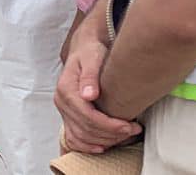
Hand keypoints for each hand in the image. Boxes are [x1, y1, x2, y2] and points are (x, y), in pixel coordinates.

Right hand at [55, 38, 141, 152]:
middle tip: (133, 130)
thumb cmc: (90, 52)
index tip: (128, 126)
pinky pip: (73, 138)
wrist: (85, 48)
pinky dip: (87, 146)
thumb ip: (90, 76)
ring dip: (103, 141)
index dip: (109, 125)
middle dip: (111, 134)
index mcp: (66, 89)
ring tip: (124, 136)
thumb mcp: (92, 58)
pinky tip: (102, 146)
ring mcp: (63, 110)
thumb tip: (89, 95)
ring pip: (80, 136)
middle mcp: (61, 101)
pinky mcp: (67, 115)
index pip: (87, 116)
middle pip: (85, 129)